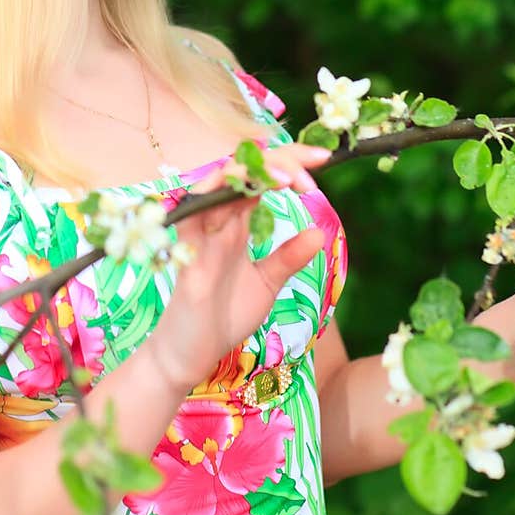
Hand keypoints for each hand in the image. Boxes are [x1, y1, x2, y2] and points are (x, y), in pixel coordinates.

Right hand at [146, 144, 330, 392]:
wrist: (192, 355)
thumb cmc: (223, 316)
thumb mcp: (267, 283)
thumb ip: (288, 257)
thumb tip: (319, 232)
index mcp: (235, 223)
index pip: (262, 178)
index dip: (291, 162)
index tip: (324, 159)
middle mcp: (218, 219)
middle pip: (244, 169)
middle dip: (280, 158)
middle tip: (315, 165)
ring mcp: (201, 232)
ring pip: (219, 182)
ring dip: (253, 172)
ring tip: (288, 179)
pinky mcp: (189, 252)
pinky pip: (194, 213)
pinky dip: (213, 194)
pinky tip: (244, 190)